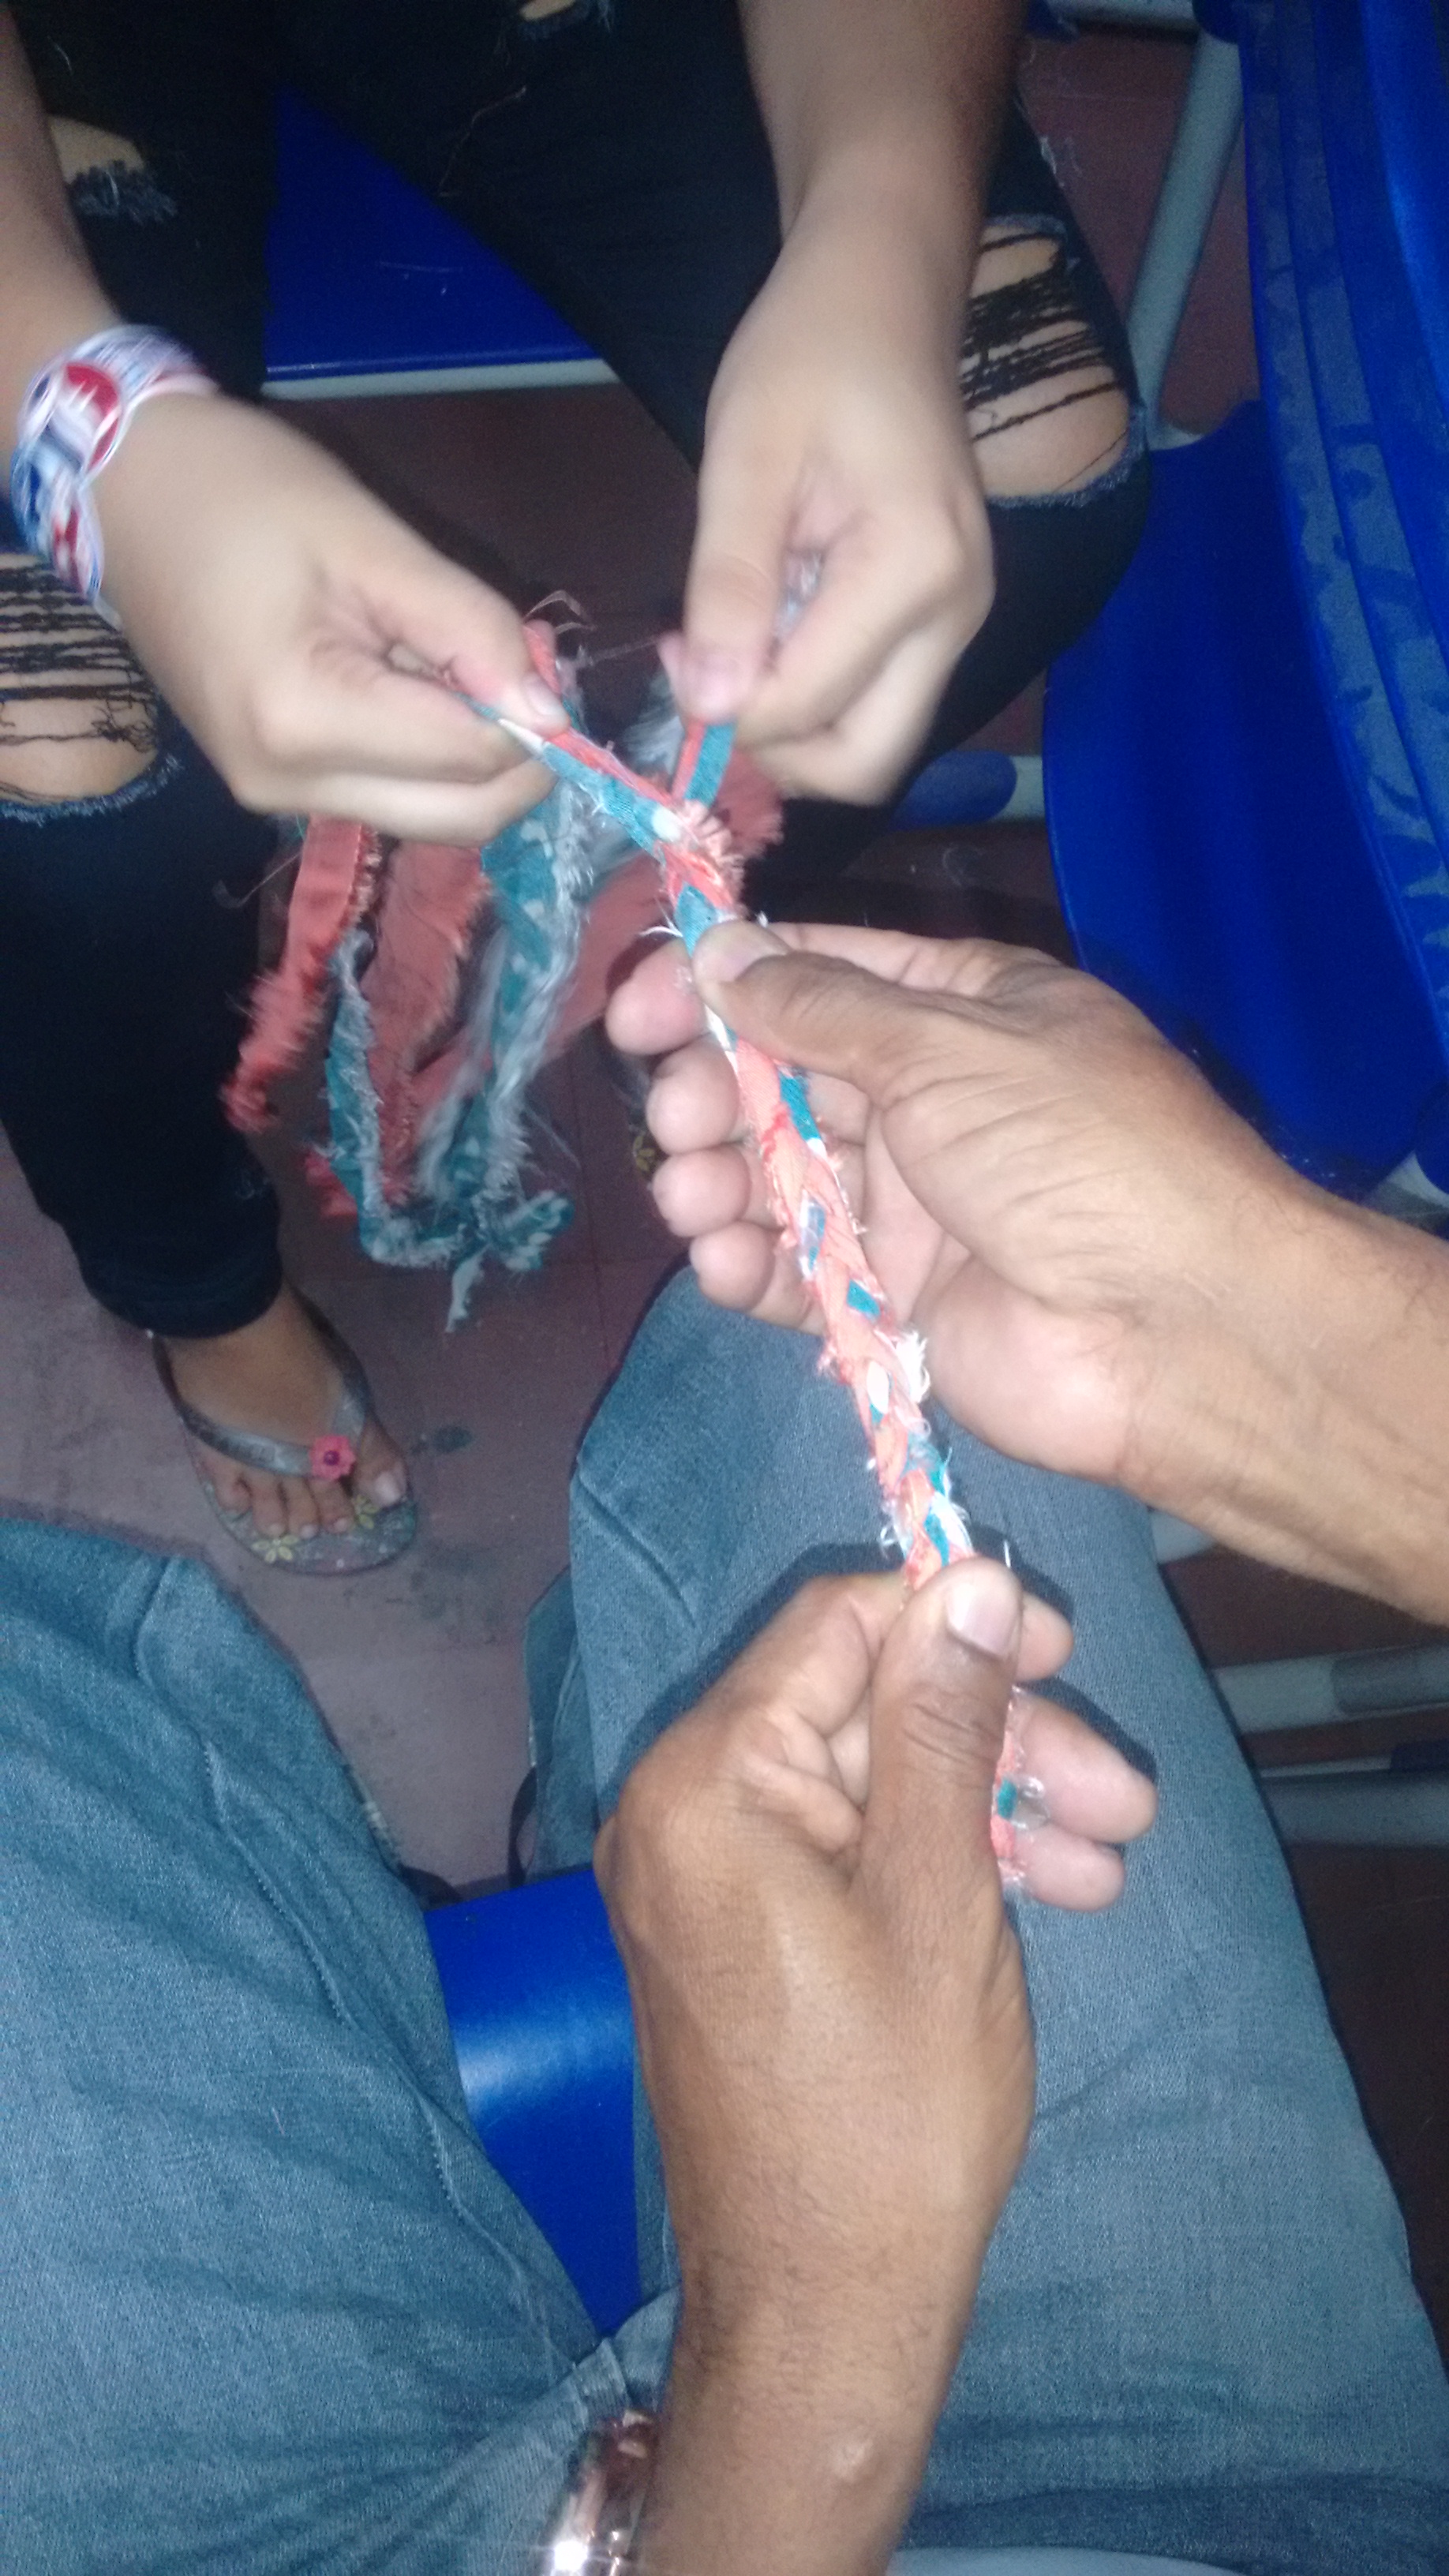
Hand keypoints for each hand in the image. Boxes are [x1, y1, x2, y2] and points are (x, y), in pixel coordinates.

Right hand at [94, 393, 564, 838]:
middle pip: (460, 819)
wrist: (124, 492)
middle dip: (517, 756)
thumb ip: (468, 627)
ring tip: (459, 663)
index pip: (472, 760)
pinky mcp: (272, 786)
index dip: (531, 712)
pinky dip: (426, 754)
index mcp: (303, 721)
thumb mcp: (372, 542)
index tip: (538, 646)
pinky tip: (416, 682)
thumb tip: (552, 710)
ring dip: (473, 757)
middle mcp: (286, 786)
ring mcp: (273, 796)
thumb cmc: (241, 492)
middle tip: (522, 668)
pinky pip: (385, 794)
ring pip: (428, 816)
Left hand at [599, 1557, 1150, 2574]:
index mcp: (705, 1779)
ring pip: (866, 1784)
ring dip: (990, 1805)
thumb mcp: (938, 1895)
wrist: (822, 2311)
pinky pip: (843, 1851)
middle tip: (1125, 1798)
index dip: (955, 1619)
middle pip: (859, 1707)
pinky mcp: (736, 1931)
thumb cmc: (887, 2107)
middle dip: (997, 1740)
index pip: (834, 1626)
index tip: (1067, 1651)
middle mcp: (677, 1808)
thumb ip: (945, 1723)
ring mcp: (701, 1875)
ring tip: (1110, 1861)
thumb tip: (967, 1576)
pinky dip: (937, 1861)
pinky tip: (1049, 1892)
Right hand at [607, 919, 1329, 1524]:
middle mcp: (934, 1100)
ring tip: (692, 1197)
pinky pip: (799, 1276)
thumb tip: (718, 948)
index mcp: (964, 1011)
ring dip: (717, 1183)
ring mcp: (915, 1207)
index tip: (636, 1011)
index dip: (720, 986)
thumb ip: (820, 1006)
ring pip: (778, 1180)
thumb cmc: (1075, 1153)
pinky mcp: (897, 1303)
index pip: (819, 976)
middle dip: (711, 1093)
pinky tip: (724, 1263)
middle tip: (677, 1119)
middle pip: (783, 1079)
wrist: (1175, 1329)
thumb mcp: (947, 1045)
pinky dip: (750, 1268)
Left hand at [669, 212, 991, 803]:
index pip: (809, 705)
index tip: (672, 650)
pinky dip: (816, 696)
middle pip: (863, 762)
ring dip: (793, 726)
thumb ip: (730, 584)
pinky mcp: (942, 620)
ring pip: (872, 744)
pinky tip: (772, 630)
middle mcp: (958, 616)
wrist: (884, 294)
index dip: (726, 707)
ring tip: (736, 647)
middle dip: (773, 748)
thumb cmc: (809, 352)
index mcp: (915, 570)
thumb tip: (711, 705)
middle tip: (708, 677)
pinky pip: (877, 702)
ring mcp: (959, 624)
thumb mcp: (746, 456)